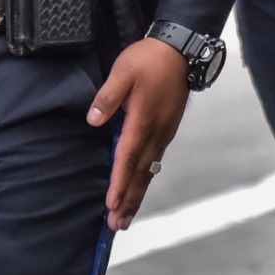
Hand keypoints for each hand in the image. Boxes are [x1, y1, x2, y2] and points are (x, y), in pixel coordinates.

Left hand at [89, 37, 190, 230]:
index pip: (127, 158)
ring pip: (150, 170)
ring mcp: (164, 132)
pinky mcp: (167, 128)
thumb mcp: (123, 72)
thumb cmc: (149, 59)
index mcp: (143, 121)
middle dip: (129, 200)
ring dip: (138, 194)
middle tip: (118, 224)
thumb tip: (93, 120)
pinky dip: (146, 178)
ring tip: (127, 215)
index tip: (111, 204)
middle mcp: (156, 132)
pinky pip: (155, 160)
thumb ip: (108, 97)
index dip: (119, 183)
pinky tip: (141, 185)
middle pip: (141, 173)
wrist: (181, 50)